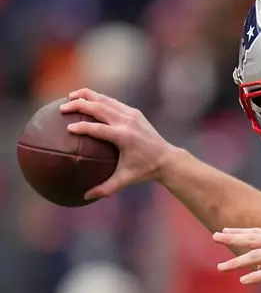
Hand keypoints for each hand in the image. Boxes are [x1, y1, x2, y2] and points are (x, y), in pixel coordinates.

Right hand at [60, 88, 175, 199]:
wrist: (167, 159)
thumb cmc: (145, 170)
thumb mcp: (126, 180)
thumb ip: (105, 188)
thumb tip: (85, 197)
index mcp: (124, 137)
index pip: (98, 128)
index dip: (82, 127)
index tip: (68, 128)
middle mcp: (127, 122)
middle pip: (99, 107)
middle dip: (79, 105)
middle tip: (62, 108)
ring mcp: (132, 115)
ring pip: (105, 100)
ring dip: (87, 96)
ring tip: (70, 97)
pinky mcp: (135, 112)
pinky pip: (113, 102)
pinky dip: (98, 99)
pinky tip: (87, 100)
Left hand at [213, 228, 260, 292]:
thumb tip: (256, 263)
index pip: (258, 232)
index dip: (240, 231)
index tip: (223, 230)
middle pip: (254, 238)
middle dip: (233, 238)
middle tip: (214, 236)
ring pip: (258, 254)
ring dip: (238, 261)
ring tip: (221, 266)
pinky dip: (256, 275)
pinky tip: (244, 280)